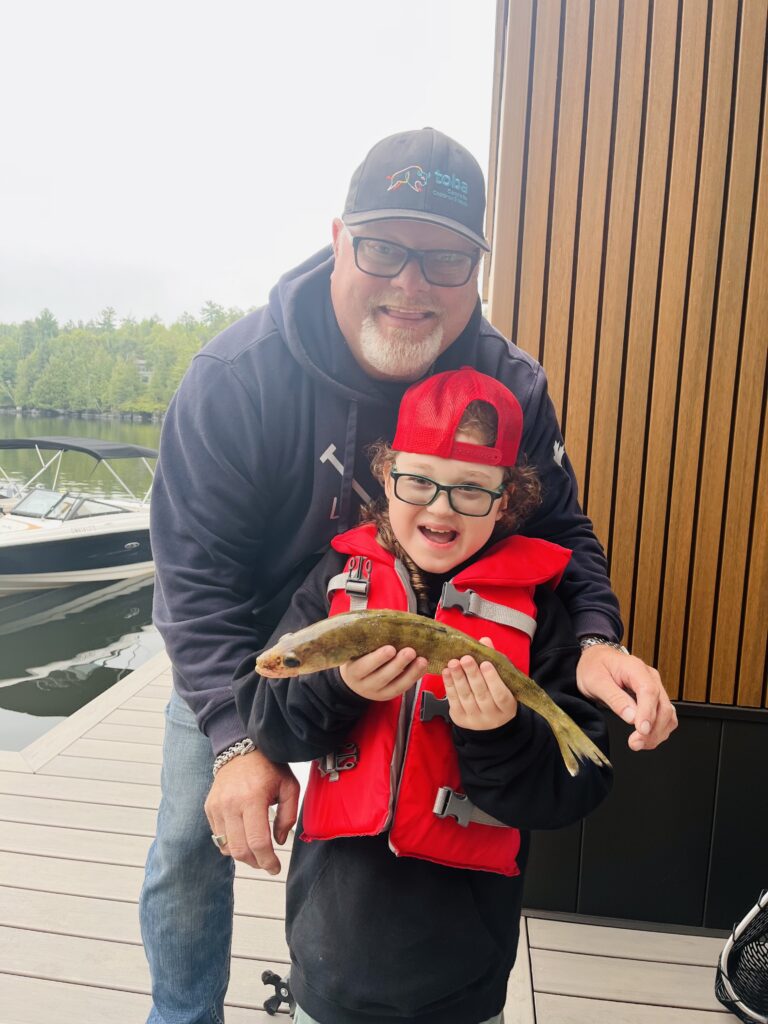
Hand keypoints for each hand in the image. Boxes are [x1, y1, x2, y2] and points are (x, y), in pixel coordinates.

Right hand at [205, 748, 298, 874]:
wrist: (242, 749)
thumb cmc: (269, 767)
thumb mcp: (289, 787)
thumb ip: (288, 816)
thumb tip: (279, 841)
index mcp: (252, 798)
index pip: (257, 842)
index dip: (267, 861)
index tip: (275, 868)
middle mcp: (230, 804)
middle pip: (240, 850)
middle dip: (256, 863)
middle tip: (267, 863)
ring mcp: (217, 806)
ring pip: (227, 847)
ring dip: (243, 855)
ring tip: (257, 851)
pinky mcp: (209, 808)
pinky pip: (218, 837)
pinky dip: (231, 843)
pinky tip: (244, 836)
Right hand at [340, 645, 426, 700]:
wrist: (354, 681)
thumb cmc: (357, 659)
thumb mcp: (355, 651)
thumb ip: (367, 641)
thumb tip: (388, 622)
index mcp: (353, 671)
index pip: (364, 666)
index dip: (378, 658)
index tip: (390, 649)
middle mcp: (365, 685)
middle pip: (382, 677)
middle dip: (398, 664)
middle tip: (410, 652)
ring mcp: (378, 693)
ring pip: (396, 685)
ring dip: (411, 672)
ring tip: (421, 660)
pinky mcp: (389, 695)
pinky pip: (403, 688)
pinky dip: (414, 677)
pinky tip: (422, 667)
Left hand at [442, 637, 517, 730]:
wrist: (488, 718)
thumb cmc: (497, 692)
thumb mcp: (502, 678)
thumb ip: (494, 659)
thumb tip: (485, 641)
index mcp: (507, 707)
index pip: (500, 694)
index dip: (492, 679)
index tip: (485, 663)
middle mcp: (492, 716)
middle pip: (481, 694)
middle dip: (472, 675)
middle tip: (466, 659)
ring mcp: (475, 719)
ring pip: (466, 697)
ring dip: (458, 678)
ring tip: (453, 663)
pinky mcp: (460, 718)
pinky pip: (454, 700)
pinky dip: (449, 685)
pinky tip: (446, 672)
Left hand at [576, 645, 677, 750]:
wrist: (595, 659)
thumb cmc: (594, 667)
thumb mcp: (596, 681)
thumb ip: (614, 698)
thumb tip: (631, 717)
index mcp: (635, 668)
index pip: (649, 692)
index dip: (647, 713)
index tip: (641, 731)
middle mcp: (650, 677)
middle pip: (663, 706)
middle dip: (652, 729)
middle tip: (635, 743)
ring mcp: (655, 687)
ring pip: (668, 714)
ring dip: (657, 733)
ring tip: (639, 744)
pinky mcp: (654, 698)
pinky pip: (665, 717)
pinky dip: (659, 730)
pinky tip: (646, 738)